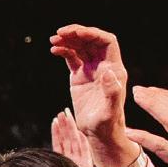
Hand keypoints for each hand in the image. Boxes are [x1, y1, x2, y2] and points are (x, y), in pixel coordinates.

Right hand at [49, 27, 139, 166]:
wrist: (98, 134)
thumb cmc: (107, 125)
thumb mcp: (110, 111)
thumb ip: (112, 92)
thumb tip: (108, 72)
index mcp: (114, 69)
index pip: (106, 41)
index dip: (92, 33)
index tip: (76, 32)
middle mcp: (104, 66)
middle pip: (92, 40)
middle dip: (77, 33)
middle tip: (60, 32)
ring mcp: (91, 70)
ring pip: (81, 47)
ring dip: (68, 40)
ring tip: (53, 40)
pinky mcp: (80, 77)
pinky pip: (72, 57)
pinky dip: (63, 51)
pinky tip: (53, 50)